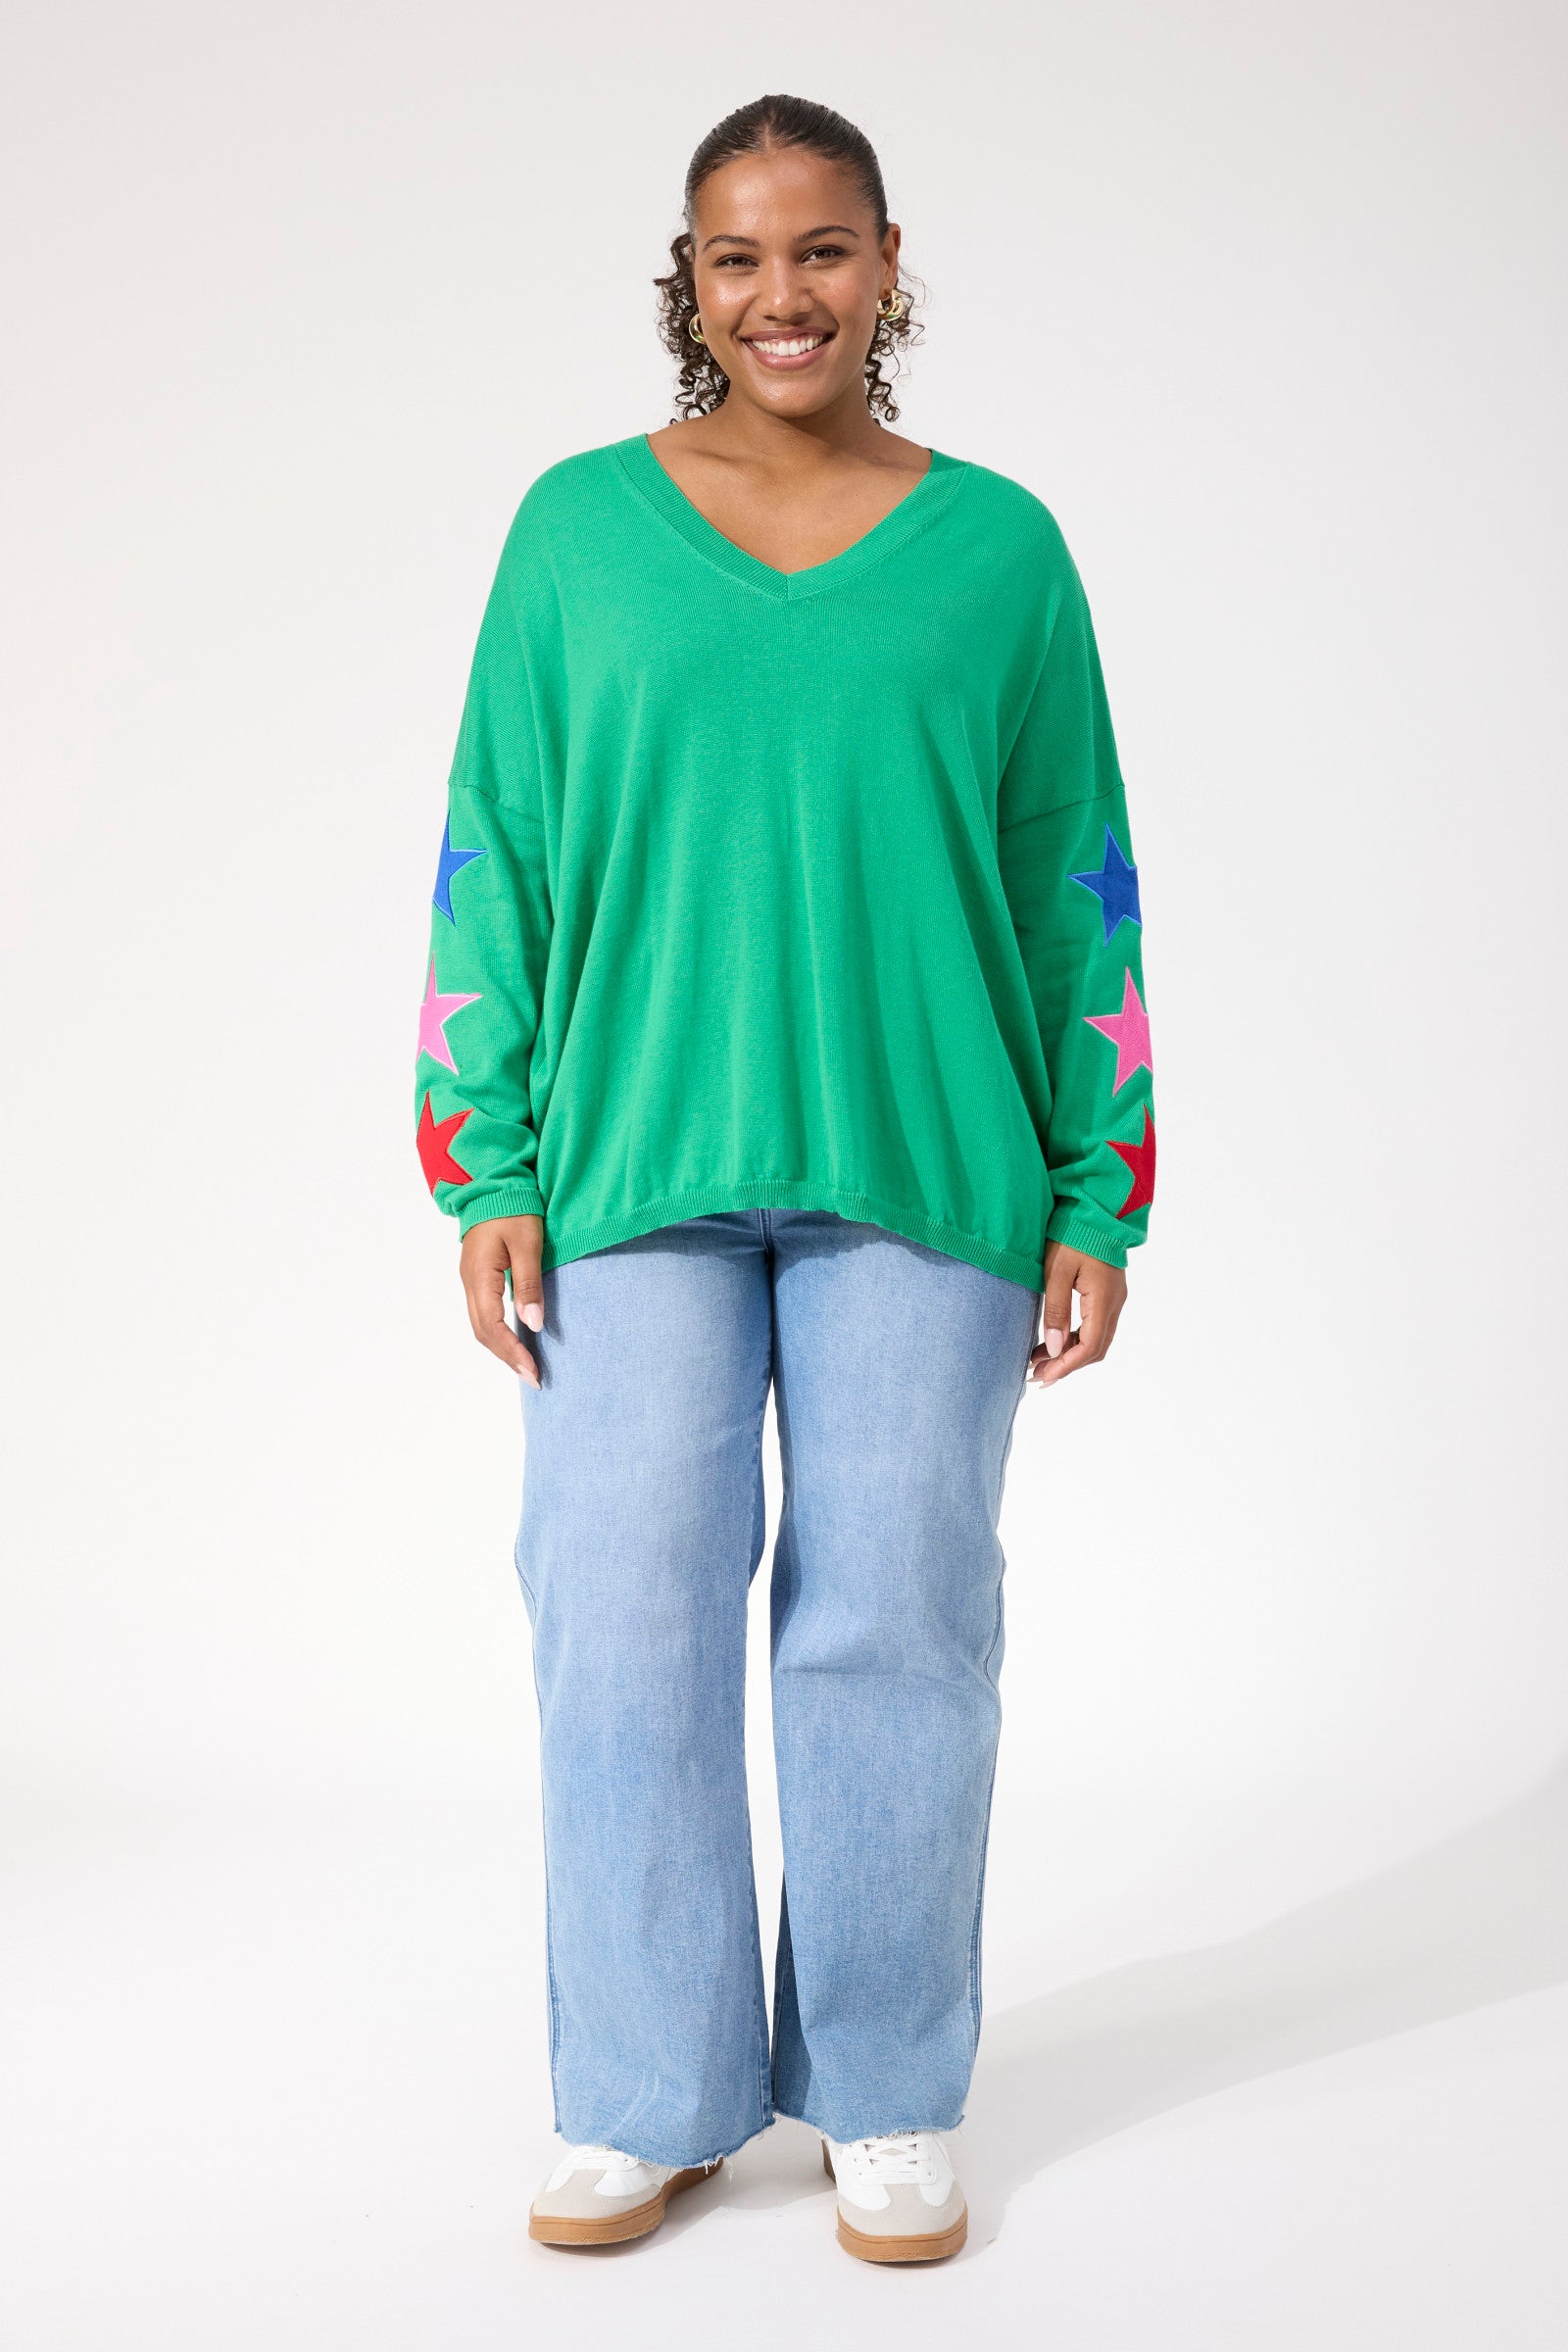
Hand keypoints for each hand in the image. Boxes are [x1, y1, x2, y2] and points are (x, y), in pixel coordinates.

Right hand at [459, 1214, 544, 1385]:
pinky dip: (498, 1334)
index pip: (492, 1326)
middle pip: (483, 1333)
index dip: (512, 1352)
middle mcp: (470, 1283)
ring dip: (502, 1349)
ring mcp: (471, 1281)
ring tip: (526, 1367)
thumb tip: (532, 1324)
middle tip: (534, 1379)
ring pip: (481, 1326)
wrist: (494, 1185)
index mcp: (479, 1276)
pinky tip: (515, 1341)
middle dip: (508, 1358)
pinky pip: (484, 1314)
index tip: (534, 1371)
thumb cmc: (513, 1208)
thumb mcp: (527, 1243)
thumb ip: (528, 1284)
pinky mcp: (477, 1278)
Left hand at [1028, 1242, 1127, 1388]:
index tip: (1042, 1377)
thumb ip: (1056, 1311)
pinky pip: (1094, 1325)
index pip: (1089, 1346)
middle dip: (1067, 1366)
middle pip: (1095, 1348)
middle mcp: (1114, 1303)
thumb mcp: (1057, 1272)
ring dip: (1069, 1354)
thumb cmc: (1072, 1234)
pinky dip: (1074, 1339)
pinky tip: (1051, 1341)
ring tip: (1038, 1361)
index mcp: (1104, 1300)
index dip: (1066, 1366)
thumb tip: (1053, 1348)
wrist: (1094, 1208)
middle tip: (1037, 1376)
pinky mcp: (1107, 1293)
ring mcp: (1113, 1299)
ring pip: (1096, 1339)